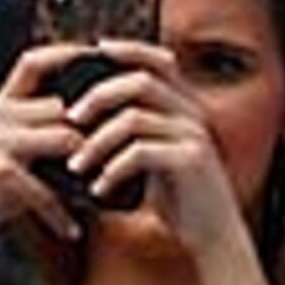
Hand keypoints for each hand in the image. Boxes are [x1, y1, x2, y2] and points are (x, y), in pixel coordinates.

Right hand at [0, 42, 91, 255]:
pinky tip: (73, 229)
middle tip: (127, 146)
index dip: (70, 53)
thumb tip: (96, 117)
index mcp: (2, 106)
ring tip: (107, 185)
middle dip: (99, 127)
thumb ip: (39, 127)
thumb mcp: (4, 146)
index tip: (108, 61)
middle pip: (66, 106)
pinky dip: (62, 214)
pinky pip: (47, 189)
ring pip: (66, 138)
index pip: (35, 62)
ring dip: (91, 165)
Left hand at [59, 46, 255, 264]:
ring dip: (95, 142)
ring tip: (75, 165)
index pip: (158, 61)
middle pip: (140, 82)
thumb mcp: (158, 159)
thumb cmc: (181, 198)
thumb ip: (137, 134)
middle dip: (97, 96)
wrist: (214, 234)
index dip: (127, 50)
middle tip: (70, 119)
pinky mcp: (190, 162)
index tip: (93, 51)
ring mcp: (194, 136)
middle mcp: (194, 114)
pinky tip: (98, 188)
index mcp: (186, 108)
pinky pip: (141, 153)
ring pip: (133, 118)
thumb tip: (89, 119)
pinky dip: (112, 170)